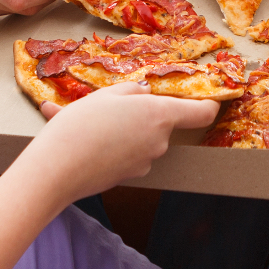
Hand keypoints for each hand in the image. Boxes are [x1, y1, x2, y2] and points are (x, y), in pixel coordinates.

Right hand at [24, 83, 218, 206]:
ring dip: (116, 127)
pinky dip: (103, 143)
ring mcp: (144, 162)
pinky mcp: (127, 176)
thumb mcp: (107, 95)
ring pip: (136, 137)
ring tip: (80, 118)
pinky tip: (71, 133)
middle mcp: (159, 142)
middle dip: (139, 114)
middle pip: (161, 123)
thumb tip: (142, 95)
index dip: (209, 104)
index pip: (201, 112)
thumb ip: (132, 92)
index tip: (211, 98)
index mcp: (160, 116)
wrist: (57, 168)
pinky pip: (120, 152)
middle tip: (108, 105)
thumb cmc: (82, 125)